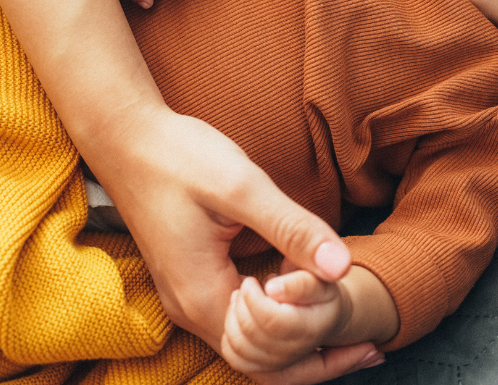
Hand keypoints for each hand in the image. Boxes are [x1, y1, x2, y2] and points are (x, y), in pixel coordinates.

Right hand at [89, 106, 378, 383]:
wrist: (127, 137)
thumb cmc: (179, 158)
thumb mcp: (241, 189)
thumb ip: (292, 228)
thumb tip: (343, 267)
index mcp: (202, 296)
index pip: (268, 355)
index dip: (316, 347)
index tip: (358, 324)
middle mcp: (192, 307)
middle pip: (261, 360)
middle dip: (313, 354)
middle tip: (370, 343)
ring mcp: (190, 293)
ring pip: (251, 341)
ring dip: (296, 336)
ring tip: (346, 323)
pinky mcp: (194, 275)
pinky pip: (240, 315)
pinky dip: (277, 314)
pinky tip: (305, 290)